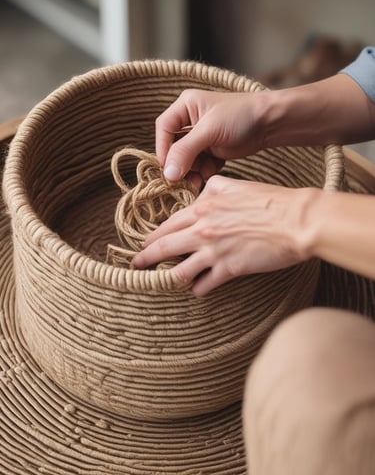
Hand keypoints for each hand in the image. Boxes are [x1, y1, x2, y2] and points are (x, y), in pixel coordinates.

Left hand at [132, 176, 313, 295]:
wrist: (296, 220)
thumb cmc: (270, 201)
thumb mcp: (236, 186)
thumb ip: (213, 189)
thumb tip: (201, 194)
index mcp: (203, 207)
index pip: (168, 224)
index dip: (152, 236)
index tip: (144, 244)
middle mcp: (203, 229)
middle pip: (163, 247)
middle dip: (145, 258)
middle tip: (136, 265)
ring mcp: (214, 250)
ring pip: (179, 271)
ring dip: (169, 278)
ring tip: (165, 282)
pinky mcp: (228, 268)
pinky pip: (203, 284)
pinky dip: (197, 288)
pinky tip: (198, 288)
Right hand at [156, 89, 268, 184]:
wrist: (270, 123)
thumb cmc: (240, 116)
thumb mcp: (209, 131)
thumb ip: (186, 151)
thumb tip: (168, 174)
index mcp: (185, 106)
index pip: (164, 129)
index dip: (163, 149)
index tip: (168, 169)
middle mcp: (189, 120)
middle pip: (173, 147)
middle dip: (180, 164)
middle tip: (185, 180)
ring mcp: (200, 137)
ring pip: (186, 159)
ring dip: (192, 171)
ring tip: (200, 180)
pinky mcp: (211, 150)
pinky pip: (199, 165)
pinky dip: (203, 172)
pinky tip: (212, 173)